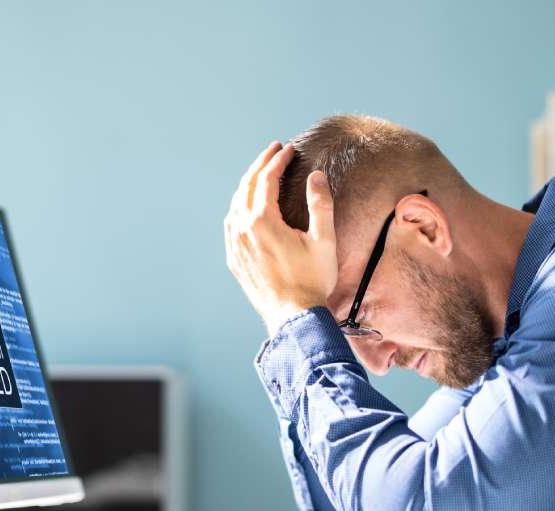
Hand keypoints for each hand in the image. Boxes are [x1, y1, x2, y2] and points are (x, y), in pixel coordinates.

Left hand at [224, 142, 337, 335]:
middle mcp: (242, 230)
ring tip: (262, 173)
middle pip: (247, 186)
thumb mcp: (324, 240)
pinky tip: (248, 206)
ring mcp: (235, 246)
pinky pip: (231, 224)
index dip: (278, 160)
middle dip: (261, 164)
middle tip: (274, 150)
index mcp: (262, 221)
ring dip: (249, 184)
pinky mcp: (234, 260)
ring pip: (235, 204)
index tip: (289, 149)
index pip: (266, 179)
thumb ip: (320, 204)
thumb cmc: (312, 281)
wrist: (293, 318)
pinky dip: (240, 206)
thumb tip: (316, 175)